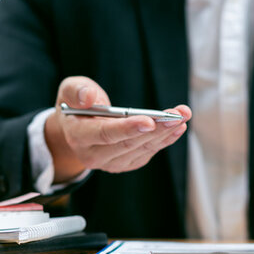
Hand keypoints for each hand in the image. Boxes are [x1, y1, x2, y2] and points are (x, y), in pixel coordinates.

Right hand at [44, 76, 190, 182]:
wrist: (75, 128)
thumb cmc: (76, 104)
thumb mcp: (70, 89)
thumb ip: (77, 91)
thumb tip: (89, 98)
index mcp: (78, 136)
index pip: (104, 134)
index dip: (127, 128)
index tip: (149, 121)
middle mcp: (93, 155)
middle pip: (128, 144)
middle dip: (156, 128)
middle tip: (177, 114)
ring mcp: (110, 163)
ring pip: (141, 150)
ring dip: (165, 134)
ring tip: (183, 116)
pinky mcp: (124, 164)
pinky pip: (147, 153)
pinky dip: (164, 141)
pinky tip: (177, 128)